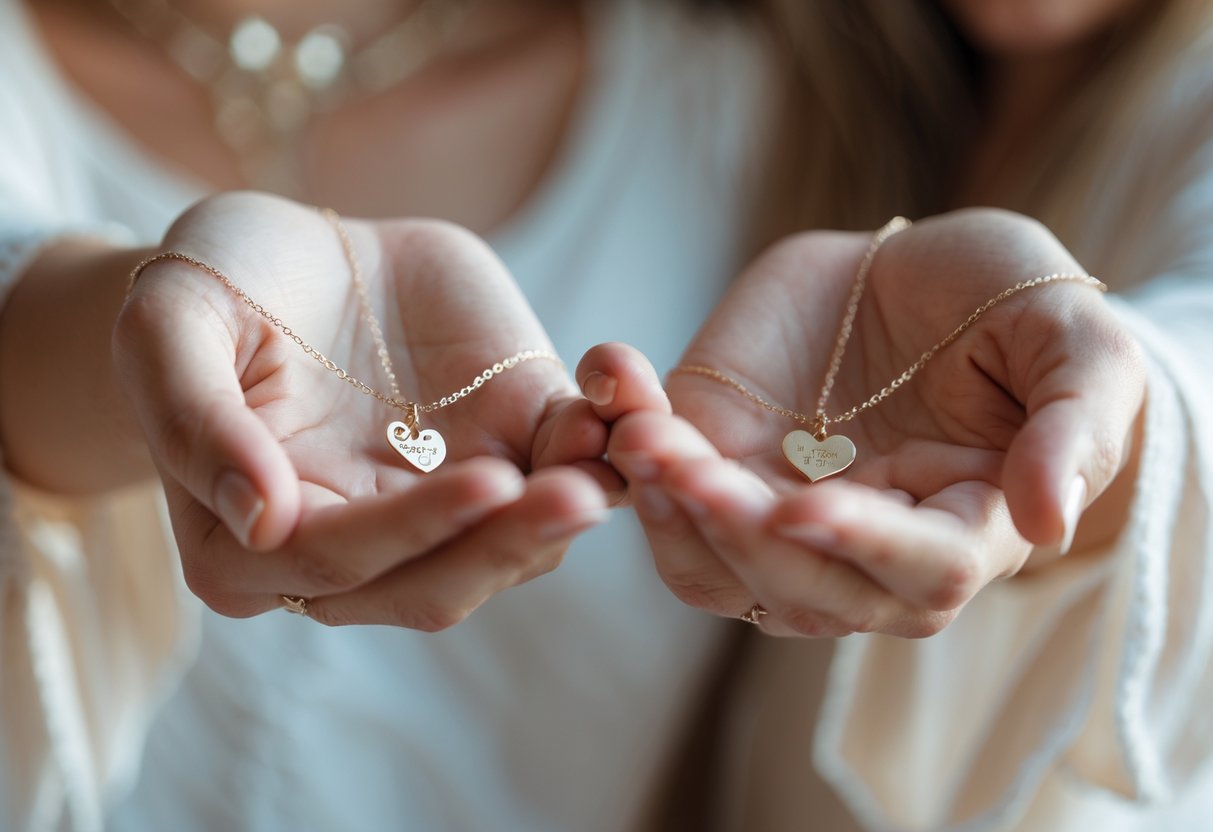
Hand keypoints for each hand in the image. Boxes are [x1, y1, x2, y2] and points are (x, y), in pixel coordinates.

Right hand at [114, 192, 611, 627]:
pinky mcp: (506, 449)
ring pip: (514, 545)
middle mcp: (355, 546)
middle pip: (440, 580)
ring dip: (571, 508)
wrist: (293, 251)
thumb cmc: (215, 286)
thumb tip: (260, 520)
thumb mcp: (171, 327)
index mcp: (255, 545)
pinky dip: (600, 451)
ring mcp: (437, 504)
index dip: (413, 530)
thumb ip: (195, 423)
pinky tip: (627, 406)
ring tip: (623, 448)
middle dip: (512, 543)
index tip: (487, 485)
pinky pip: (562, 471)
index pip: (339, 563)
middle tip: (580, 496)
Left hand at [585, 209, 1144, 637]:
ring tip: (639, 434)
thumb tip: (1048, 520)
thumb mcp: (1078, 346)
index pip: (922, 575)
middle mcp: (864, 553)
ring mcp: (781, 516)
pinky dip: (630, 469)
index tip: (804, 510)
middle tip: (688, 468)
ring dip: (670, 516)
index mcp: (963, 533)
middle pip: (801, 592)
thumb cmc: (1009, 309)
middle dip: (739, 537)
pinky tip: (620, 399)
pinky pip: (664, 508)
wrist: (911, 274)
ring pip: (716, 571)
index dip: (864, 548)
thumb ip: (1075, 428)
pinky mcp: (718, 472)